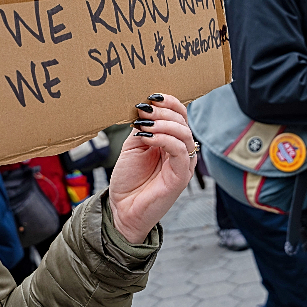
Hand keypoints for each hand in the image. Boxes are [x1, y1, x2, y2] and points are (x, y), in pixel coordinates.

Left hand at [108, 93, 196, 243]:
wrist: (123, 209)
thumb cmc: (129, 179)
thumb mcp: (133, 146)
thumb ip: (142, 128)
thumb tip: (145, 107)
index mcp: (171, 141)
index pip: (179, 115)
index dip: (169, 102)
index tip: (151, 97)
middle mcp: (181, 151)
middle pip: (183, 121)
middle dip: (163, 111)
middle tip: (144, 110)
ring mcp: (183, 164)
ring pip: (184, 133)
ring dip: (163, 124)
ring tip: (144, 125)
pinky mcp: (181, 176)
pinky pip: (180, 151)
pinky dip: (164, 139)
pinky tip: (147, 139)